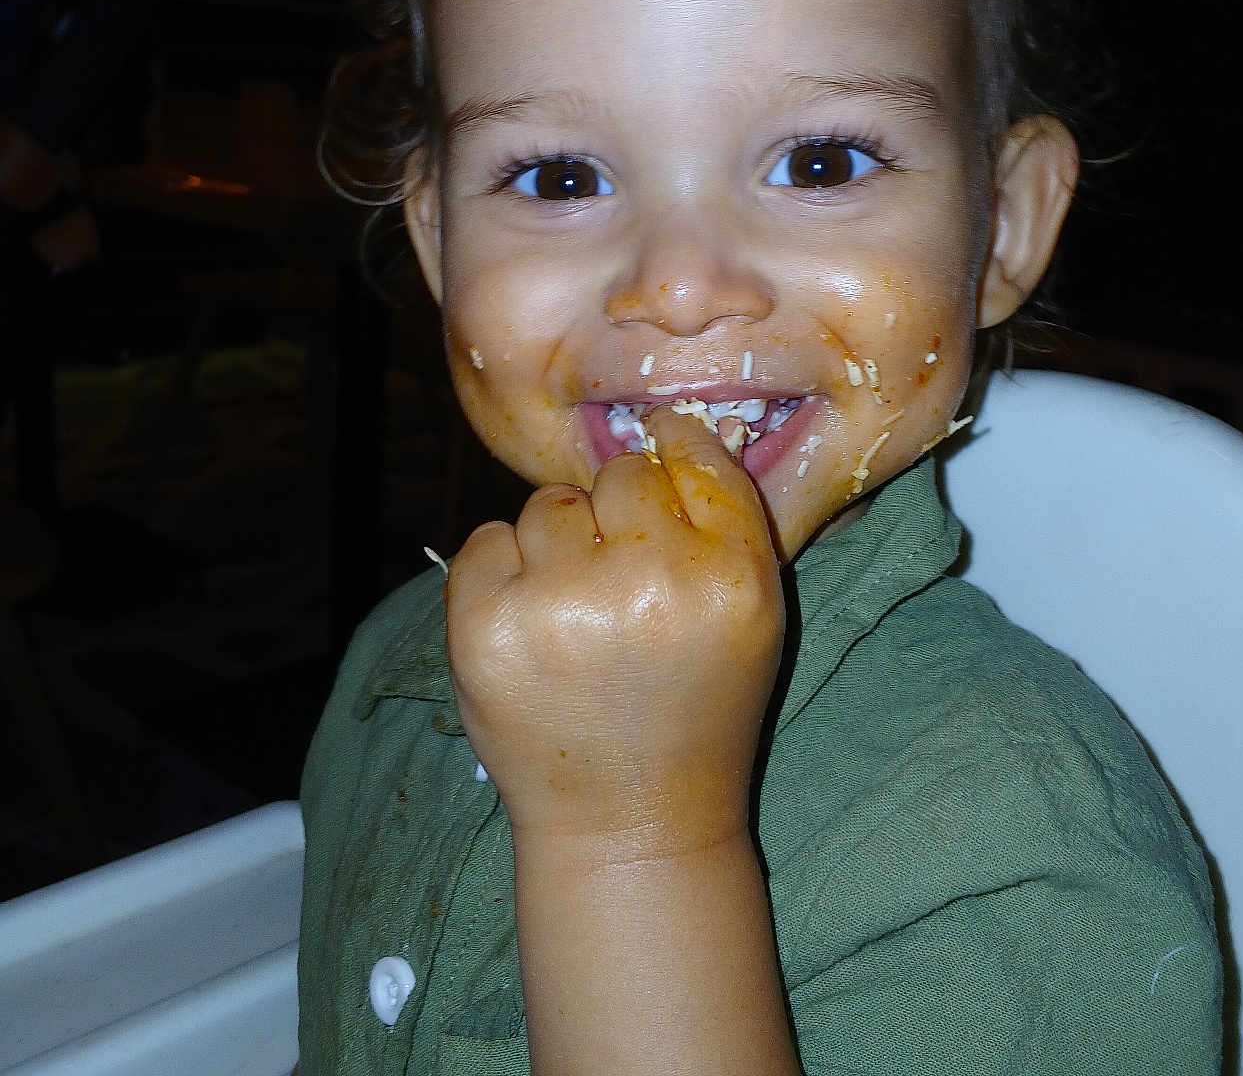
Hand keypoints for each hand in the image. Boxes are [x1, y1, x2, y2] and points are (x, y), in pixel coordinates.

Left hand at [445, 407, 784, 857]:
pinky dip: (502, 571)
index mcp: (729, 578)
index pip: (694, 457)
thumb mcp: (754, 614)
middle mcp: (648, 582)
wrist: (631, 823)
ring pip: (548, 504)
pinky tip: (531, 623)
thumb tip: (670, 424)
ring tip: (576, 613)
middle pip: (620, 475)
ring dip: (558, 544)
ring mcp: (560, 604)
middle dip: (617, 515)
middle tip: (621, 580)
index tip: (660, 449)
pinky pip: (485, 538)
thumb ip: (725, 516)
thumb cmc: (697, 709)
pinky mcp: (485, 627)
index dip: (673, 447)